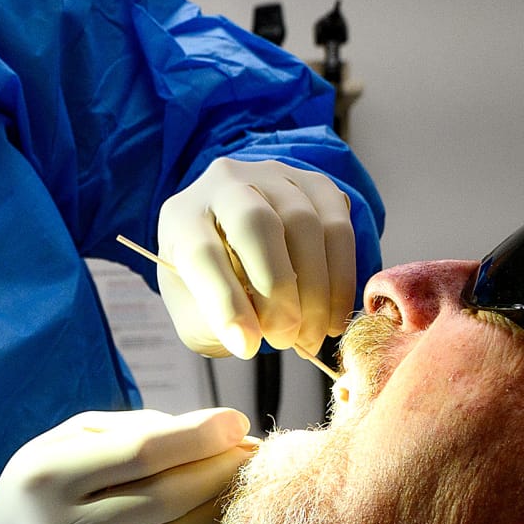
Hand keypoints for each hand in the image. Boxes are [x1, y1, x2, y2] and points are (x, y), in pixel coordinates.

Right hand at [0, 408, 253, 523]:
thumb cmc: (49, 487)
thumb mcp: (70, 441)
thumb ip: (137, 429)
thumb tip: (217, 432)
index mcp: (46, 476)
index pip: (139, 452)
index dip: (197, 437)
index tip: (235, 421)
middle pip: (163, 499)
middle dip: (217, 471)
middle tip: (247, 454)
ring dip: (216, 508)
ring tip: (231, 485)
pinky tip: (211, 522)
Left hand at [156, 157, 359, 356]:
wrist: (243, 248)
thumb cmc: (215, 286)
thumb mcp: (196, 313)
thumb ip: (215, 325)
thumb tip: (249, 340)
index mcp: (181, 217)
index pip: (201, 253)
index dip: (225, 302)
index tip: (246, 347)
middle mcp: (225, 183)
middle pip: (257, 223)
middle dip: (277, 288)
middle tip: (286, 339)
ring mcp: (274, 177)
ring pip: (305, 224)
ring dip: (315, 290)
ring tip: (310, 337)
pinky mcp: (316, 185)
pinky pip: (338, 228)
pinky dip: (342, 278)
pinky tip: (333, 316)